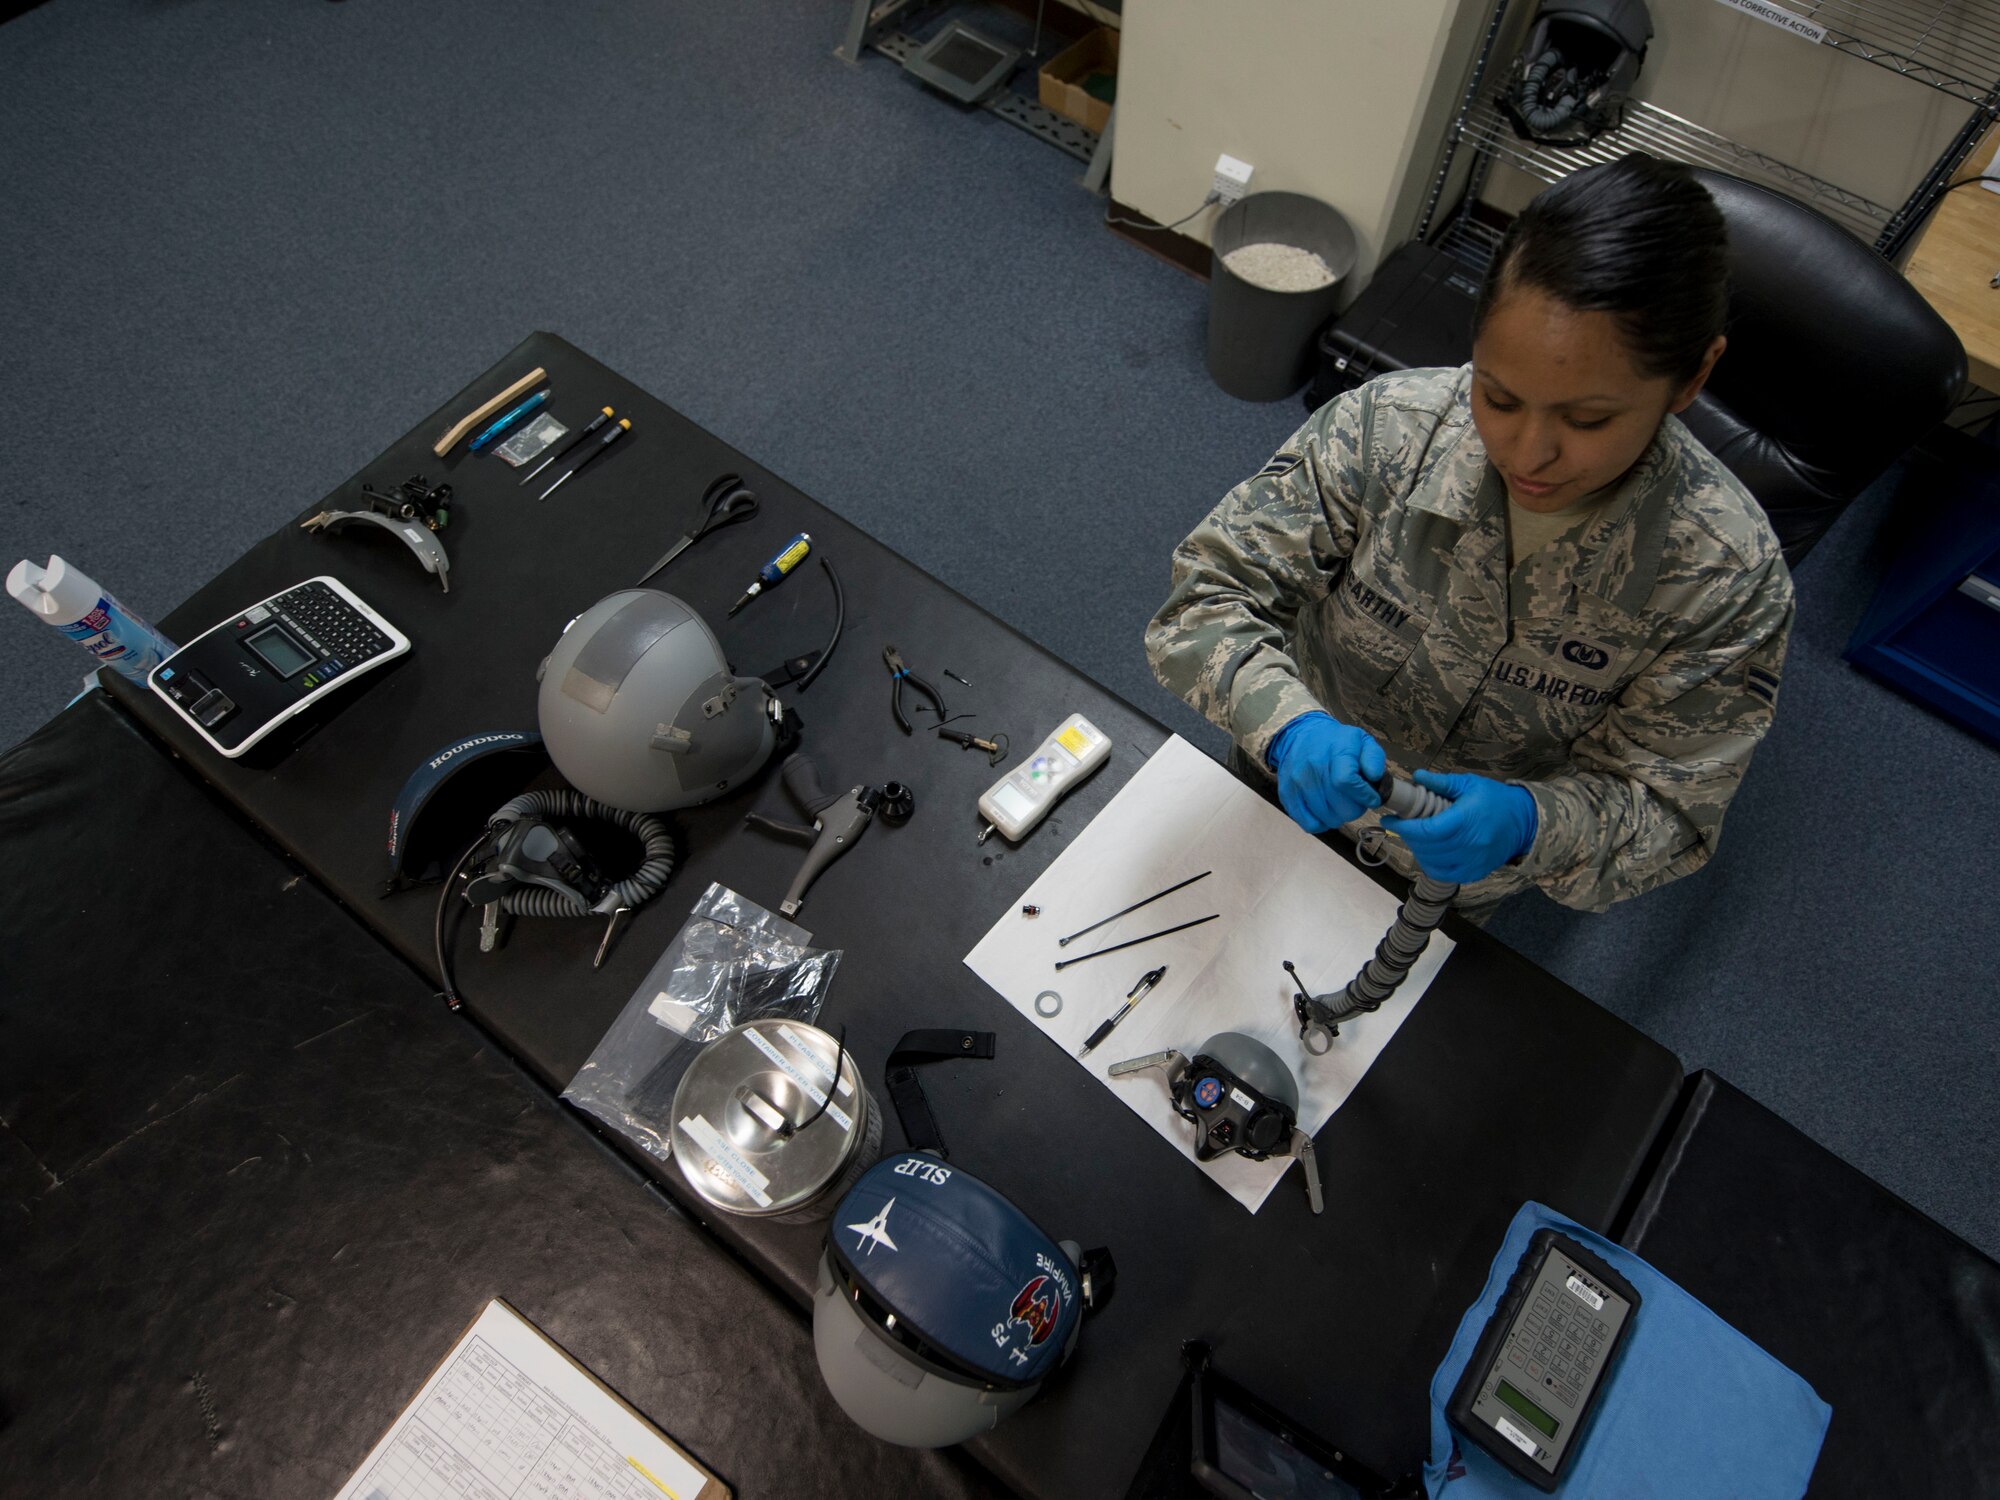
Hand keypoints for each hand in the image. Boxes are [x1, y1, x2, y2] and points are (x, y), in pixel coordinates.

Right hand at [1266, 712, 1385, 832]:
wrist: (1299, 736)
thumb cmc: (1335, 743)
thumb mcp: (1361, 741)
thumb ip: (1374, 758)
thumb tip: (1375, 776)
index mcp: (1335, 751)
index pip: (1347, 781)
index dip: (1364, 796)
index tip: (1372, 799)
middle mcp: (1313, 767)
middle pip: (1339, 805)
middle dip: (1356, 809)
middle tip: (1357, 802)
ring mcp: (1298, 783)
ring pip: (1326, 817)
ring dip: (1340, 816)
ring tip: (1341, 804)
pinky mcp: (1287, 795)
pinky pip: (1309, 823)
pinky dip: (1322, 824)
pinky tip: (1327, 812)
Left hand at [1379, 770, 1536, 884]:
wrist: (1525, 822)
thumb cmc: (1496, 799)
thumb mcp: (1469, 784)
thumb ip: (1442, 782)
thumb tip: (1416, 776)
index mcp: (1467, 820)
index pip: (1427, 830)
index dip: (1404, 827)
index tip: (1389, 819)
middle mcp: (1470, 844)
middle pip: (1427, 847)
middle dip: (1408, 836)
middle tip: (1401, 824)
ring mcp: (1473, 861)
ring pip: (1432, 862)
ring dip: (1418, 849)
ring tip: (1415, 835)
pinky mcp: (1475, 872)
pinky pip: (1444, 873)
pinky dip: (1431, 863)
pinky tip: (1429, 851)